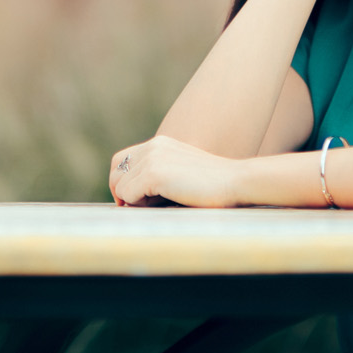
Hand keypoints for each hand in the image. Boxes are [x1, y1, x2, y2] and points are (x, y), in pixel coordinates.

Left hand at [107, 135, 247, 207]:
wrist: (237, 183)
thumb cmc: (214, 188)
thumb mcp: (181, 176)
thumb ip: (158, 179)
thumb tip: (128, 199)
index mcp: (160, 144)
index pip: (122, 161)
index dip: (123, 183)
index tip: (136, 201)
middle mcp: (153, 146)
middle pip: (115, 171)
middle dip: (121, 193)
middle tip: (139, 208)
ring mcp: (153, 158)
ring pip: (119, 186)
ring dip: (134, 202)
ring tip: (160, 205)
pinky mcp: (154, 173)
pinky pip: (127, 195)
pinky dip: (139, 205)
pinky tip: (163, 204)